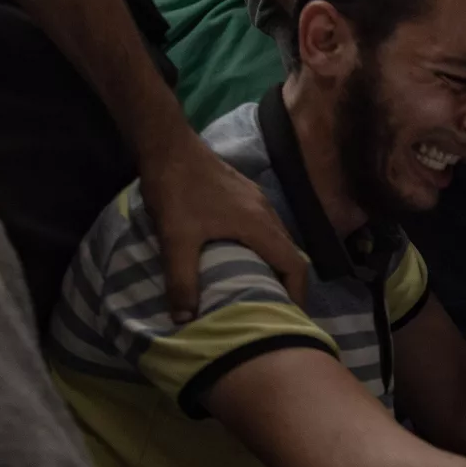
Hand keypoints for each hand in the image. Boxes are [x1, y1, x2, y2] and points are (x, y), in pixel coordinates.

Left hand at [141, 136, 308, 321]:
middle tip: (274, 310)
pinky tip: (241, 258)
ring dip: (275, 266)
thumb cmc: (177, 190)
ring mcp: (257, 200)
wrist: (167, 145)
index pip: (295, 265)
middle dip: (287, 284)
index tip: (290, 317)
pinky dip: (263, 249)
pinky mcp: (244, 194)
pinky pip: (265, 228)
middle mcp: (266, 212)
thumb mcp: (176, 239)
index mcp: (260, 225)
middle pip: (291, 254)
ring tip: (259, 290)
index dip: (298, 295)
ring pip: (278, 240)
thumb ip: (181, 280)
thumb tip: (184, 321)